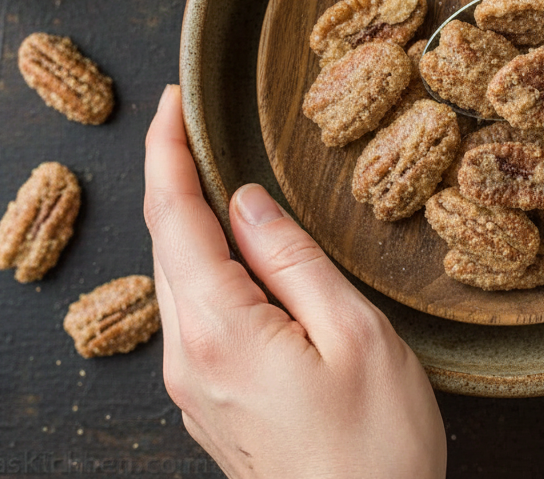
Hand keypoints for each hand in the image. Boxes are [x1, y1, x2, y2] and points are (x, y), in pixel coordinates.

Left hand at [143, 85, 446, 478]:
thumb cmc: (376, 449)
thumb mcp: (354, 334)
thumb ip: (293, 259)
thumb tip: (247, 201)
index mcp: (220, 330)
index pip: (174, 217)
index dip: (169, 152)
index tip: (174, 101)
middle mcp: (187, 358)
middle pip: (167, 246)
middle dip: (175, 179)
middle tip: (195, 125)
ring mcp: (192, 387)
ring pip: (178, 282)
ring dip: (189, 223)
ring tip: (214, 178)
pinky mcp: (209, 405)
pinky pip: (195, 317)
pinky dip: (206, 269)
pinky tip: (235, 257)